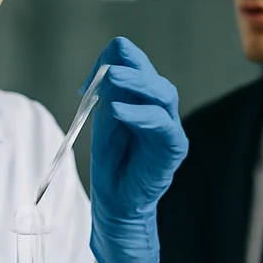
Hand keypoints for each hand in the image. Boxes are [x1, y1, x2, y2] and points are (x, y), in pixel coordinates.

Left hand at [85, 37, 188, 262]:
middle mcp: (160, 107)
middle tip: (109, 67)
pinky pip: (162, 125)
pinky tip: (119, 112)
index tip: (89, 79)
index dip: (114, 63)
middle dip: (131, 65)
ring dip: (137, 83)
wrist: (116, 199)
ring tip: (113, 78)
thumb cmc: (112, 159)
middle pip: (152, 75)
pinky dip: (140, 115)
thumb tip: (107, 67)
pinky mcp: (173, 147)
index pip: (136, 65)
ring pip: (163, 93)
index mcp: (142, 97)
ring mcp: (169, 126)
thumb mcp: (104, 120)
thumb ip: (108, 95)